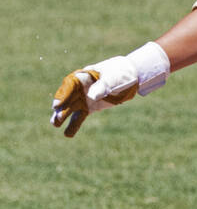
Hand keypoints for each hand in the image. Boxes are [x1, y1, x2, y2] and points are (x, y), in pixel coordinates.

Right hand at [50, 43, 169, 137]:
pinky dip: (73, 126)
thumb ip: (102, 86)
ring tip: (55, 124)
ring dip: (62, 117)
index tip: (57, 105)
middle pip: (67, 98)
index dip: (63, 95)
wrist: (129, 78)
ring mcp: (83, 98)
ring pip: (70, 108)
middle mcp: (79, 88)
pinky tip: (67, 134)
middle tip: (56, 118)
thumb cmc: (119, 74)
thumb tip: (92, 96)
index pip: (70, 85)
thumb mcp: (113, 78)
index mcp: (83, 76)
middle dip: (61, 108)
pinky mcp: (89, 108)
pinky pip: (79, 117)